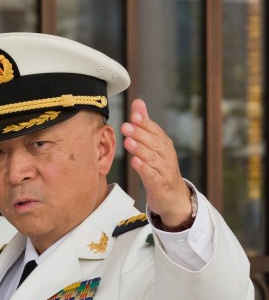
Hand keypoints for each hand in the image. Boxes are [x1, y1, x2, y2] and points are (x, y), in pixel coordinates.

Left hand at [121, 99, 191, 226]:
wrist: (173, 197)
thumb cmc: (160, 168)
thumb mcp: (154, 145)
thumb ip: (145, 125)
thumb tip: (138, 103)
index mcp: (164, 144)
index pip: (155, 130)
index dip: (145, 122)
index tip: (134, 114)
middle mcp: (166, 155)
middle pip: (154, 143)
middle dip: (140, 134)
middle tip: (126, 126)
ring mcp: (164, 170)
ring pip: (152, 158)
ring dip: (140, 149)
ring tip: (128, 142)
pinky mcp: (160, 185)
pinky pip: (152, 176)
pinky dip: (144, 169)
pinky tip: (135, 162)